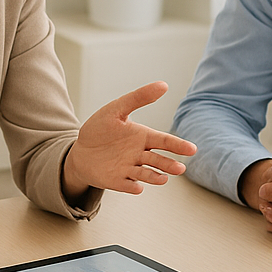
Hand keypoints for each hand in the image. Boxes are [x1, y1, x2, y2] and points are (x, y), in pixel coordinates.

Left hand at [62, 81, 196, 197]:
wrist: (80, 151)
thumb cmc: (100, 129)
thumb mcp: (116, 109)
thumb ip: (138, 98)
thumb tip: (163, 85)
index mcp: (142, 137)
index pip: (164, 141)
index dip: (178, 145)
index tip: (192, 149)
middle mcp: (140, 155)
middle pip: (158, 160)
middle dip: (169, 165)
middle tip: (180, 168)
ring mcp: (130, 169)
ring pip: (146, 174)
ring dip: (156, 177)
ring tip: (164, 178)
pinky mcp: (118, 181)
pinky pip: (128, 185)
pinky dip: (133, 187)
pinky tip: (138, 187)